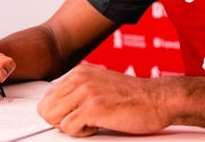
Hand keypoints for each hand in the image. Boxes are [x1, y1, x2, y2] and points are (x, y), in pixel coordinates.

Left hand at [37, 64, 172, 135]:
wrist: (159, 99)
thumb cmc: (134, 97)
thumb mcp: (101, 86)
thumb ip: (80, 91)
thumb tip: (58, 108)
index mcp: (80, 73)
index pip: (48, 96)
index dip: (58, 112)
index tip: (72, 117)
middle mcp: (80, 79)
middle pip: (46, 108)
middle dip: (59, 120)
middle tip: (80, 122)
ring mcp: (87, 92)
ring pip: (52, 117)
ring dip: (69, 126)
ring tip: (89, 123)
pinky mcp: (94, 107)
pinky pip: (68, 127)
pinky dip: (81, 133)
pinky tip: (97, 126)